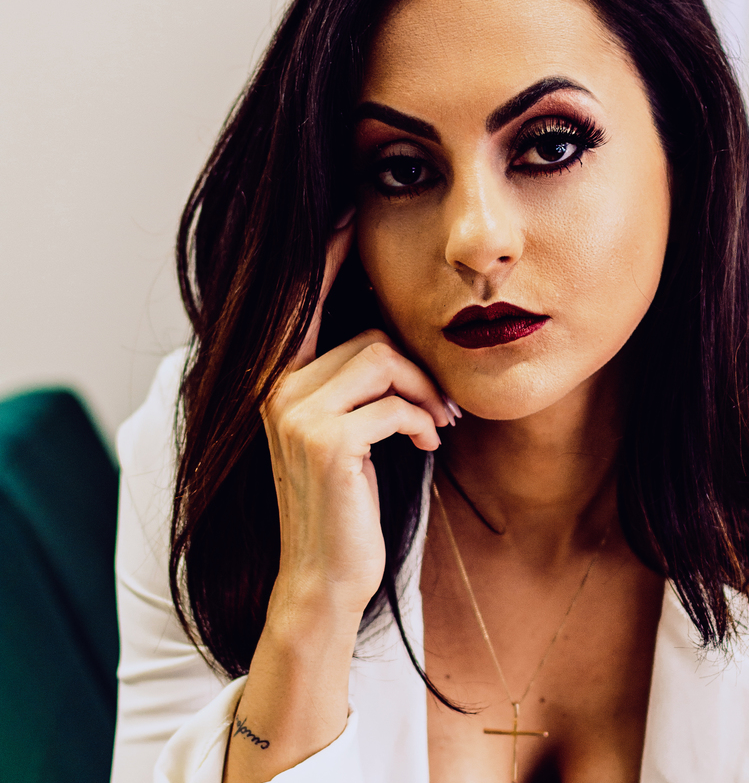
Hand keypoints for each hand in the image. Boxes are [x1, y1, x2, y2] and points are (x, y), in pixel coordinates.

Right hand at [265, 224, 453, 625]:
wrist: (326, 577)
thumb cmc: (347, 504)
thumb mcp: (350, 432)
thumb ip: (359, 382)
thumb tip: (402, 337)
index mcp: (274, 377)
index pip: (303, 296)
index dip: (329, 249)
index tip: (353, 205)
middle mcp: (272, 386)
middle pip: (370, 335)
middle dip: (419, 370)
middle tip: (442, 410)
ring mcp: (292, 412)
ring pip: (384, 360)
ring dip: (424, 396)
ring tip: (435, 429)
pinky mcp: (323, 440)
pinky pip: (394, 403)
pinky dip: (420, 423)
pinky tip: (426, 450)